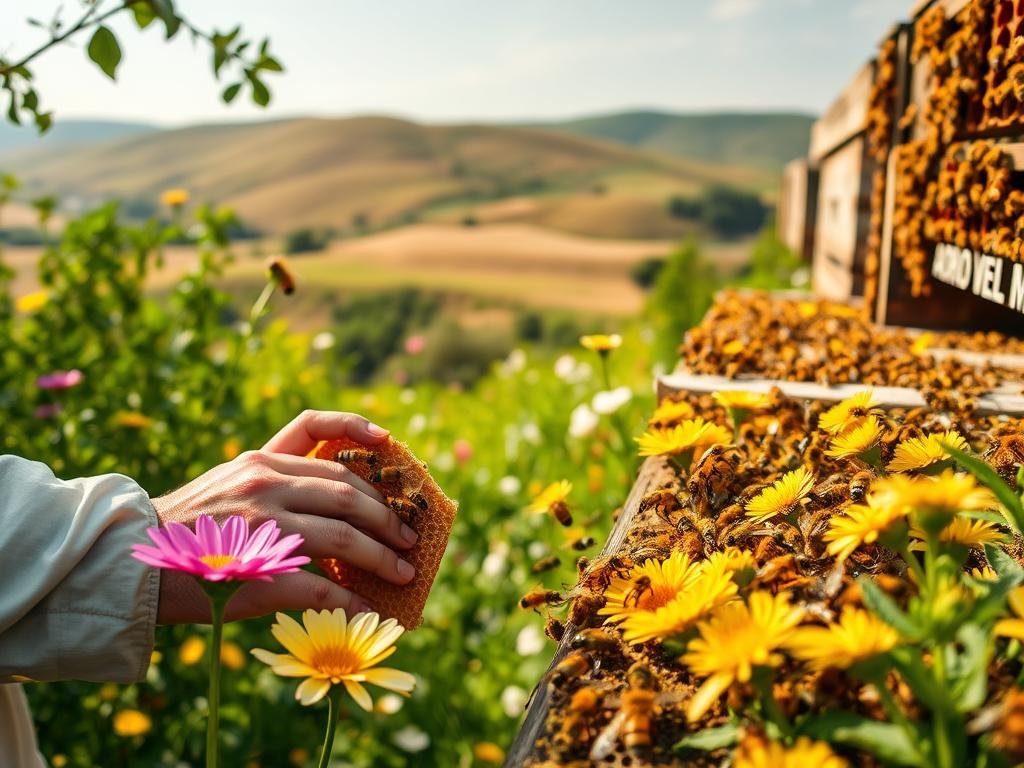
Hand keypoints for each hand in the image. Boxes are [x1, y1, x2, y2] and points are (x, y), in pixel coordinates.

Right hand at [152, 410, 417, 623]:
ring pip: (342, 535)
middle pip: (346, 492)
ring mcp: (261, 524)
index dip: (358, 431)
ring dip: (380, 557)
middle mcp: (263, 483)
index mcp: (257, 460)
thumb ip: (275, 484)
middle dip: (385, 517)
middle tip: (407, 538)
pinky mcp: (256, 568)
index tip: (390, 443)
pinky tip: (365, 609)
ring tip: (402, 574)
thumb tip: (337, 506)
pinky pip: (319, 583)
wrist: (131, 564)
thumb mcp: (226, 486)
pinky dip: (348, 598)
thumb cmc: (187, 530)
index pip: (317, 431)